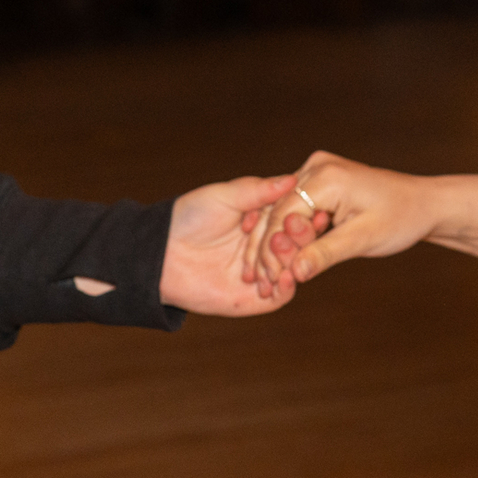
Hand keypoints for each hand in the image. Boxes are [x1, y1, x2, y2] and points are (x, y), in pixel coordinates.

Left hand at [158, 174, 305, 314]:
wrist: (161, 254)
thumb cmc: (189, 218)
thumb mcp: (224, 196)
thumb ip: (258, 190)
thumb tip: (292, 178)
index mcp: (264, 221)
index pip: (294, 218)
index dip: (306, 214)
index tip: (316, 209)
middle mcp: (267, 247)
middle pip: (298, 244)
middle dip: (301, 236)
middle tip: (299, 227)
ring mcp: (263, 273)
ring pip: (293, 269)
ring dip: (293, 259)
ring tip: (281, 246)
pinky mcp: (255, 298)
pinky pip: (280, 296)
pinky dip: (287, 287)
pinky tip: (286, 276)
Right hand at [255, 151, 445, 285]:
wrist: (423, 203)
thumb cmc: (401, 218)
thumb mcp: (363, 239)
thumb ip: (325, 254)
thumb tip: (294, 273)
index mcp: (326, 176)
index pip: (283, 215)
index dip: (271, 250)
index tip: (266, 280)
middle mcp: (316, 167)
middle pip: (277, 212)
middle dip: (267, 249)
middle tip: (257, 283)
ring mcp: (316, 171)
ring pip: (281, 211)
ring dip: (273, 243)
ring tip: (263, 277)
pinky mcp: (319, 181)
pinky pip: (294, 208)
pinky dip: (287, 234)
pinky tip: (278, 260)